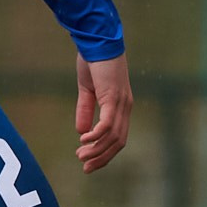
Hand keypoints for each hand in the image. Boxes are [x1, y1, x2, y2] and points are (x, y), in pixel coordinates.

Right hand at [75, 53, 132, 170]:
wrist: (96, 39)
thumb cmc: (93, 60)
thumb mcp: (87, 89)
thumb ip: (85, 110)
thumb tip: (82, 132)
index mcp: (121, 106)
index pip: (118, 138)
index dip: (105, 153)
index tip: (90, 163)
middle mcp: (125, 107)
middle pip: (118, 142)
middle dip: (102, 158)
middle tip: (86, 167)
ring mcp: (121, 102)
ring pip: (113, 136)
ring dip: (96, 150)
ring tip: (80, 156)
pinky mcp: (113, 97)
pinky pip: (107, 124)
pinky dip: (96, 135)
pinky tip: (83, 140)